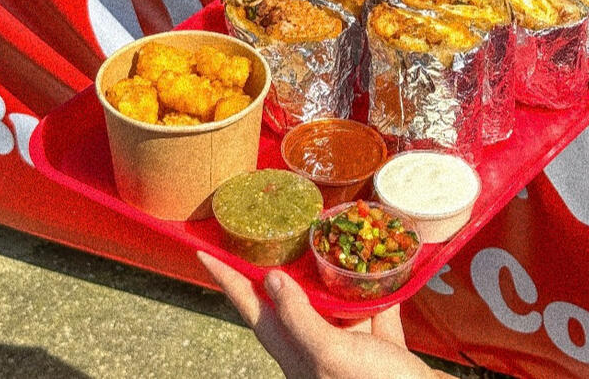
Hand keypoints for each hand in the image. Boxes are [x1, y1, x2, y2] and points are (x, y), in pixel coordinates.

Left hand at [197, 252, 445, 378]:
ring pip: (333, 302)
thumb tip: (273, 279)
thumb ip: (301, 319)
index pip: (252, 310)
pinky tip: (382, 266)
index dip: (228, 282)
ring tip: (328, 238)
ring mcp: (349, 349)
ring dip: (332, 273)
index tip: (205, 254)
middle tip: (268, 232)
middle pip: (289, 301)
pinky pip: (373, 309)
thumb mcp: (332, 356)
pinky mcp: (380, 348)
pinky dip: (377, 288)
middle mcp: (316, 349)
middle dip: (279, 267)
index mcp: (296, 352)